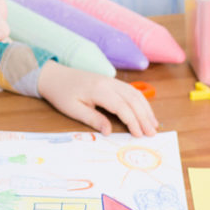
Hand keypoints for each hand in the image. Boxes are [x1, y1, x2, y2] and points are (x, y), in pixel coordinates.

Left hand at [38, 61, 157, 136]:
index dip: (133, 121)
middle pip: (133, 100)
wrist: (55, 75)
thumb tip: (109, 132)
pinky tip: (146, 112)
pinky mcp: (113, 82)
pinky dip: (142, 102)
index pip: (122, 106)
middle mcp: (110, 83)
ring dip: (147, 109)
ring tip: (154, 124)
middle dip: (144, 117)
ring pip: (136, 94)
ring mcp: (113, 81)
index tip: (139, 134)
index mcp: (99, 90)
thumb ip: (93, 119)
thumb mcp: (73, 110)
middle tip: (152, 133)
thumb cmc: (62, 94)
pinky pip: (132, 91)